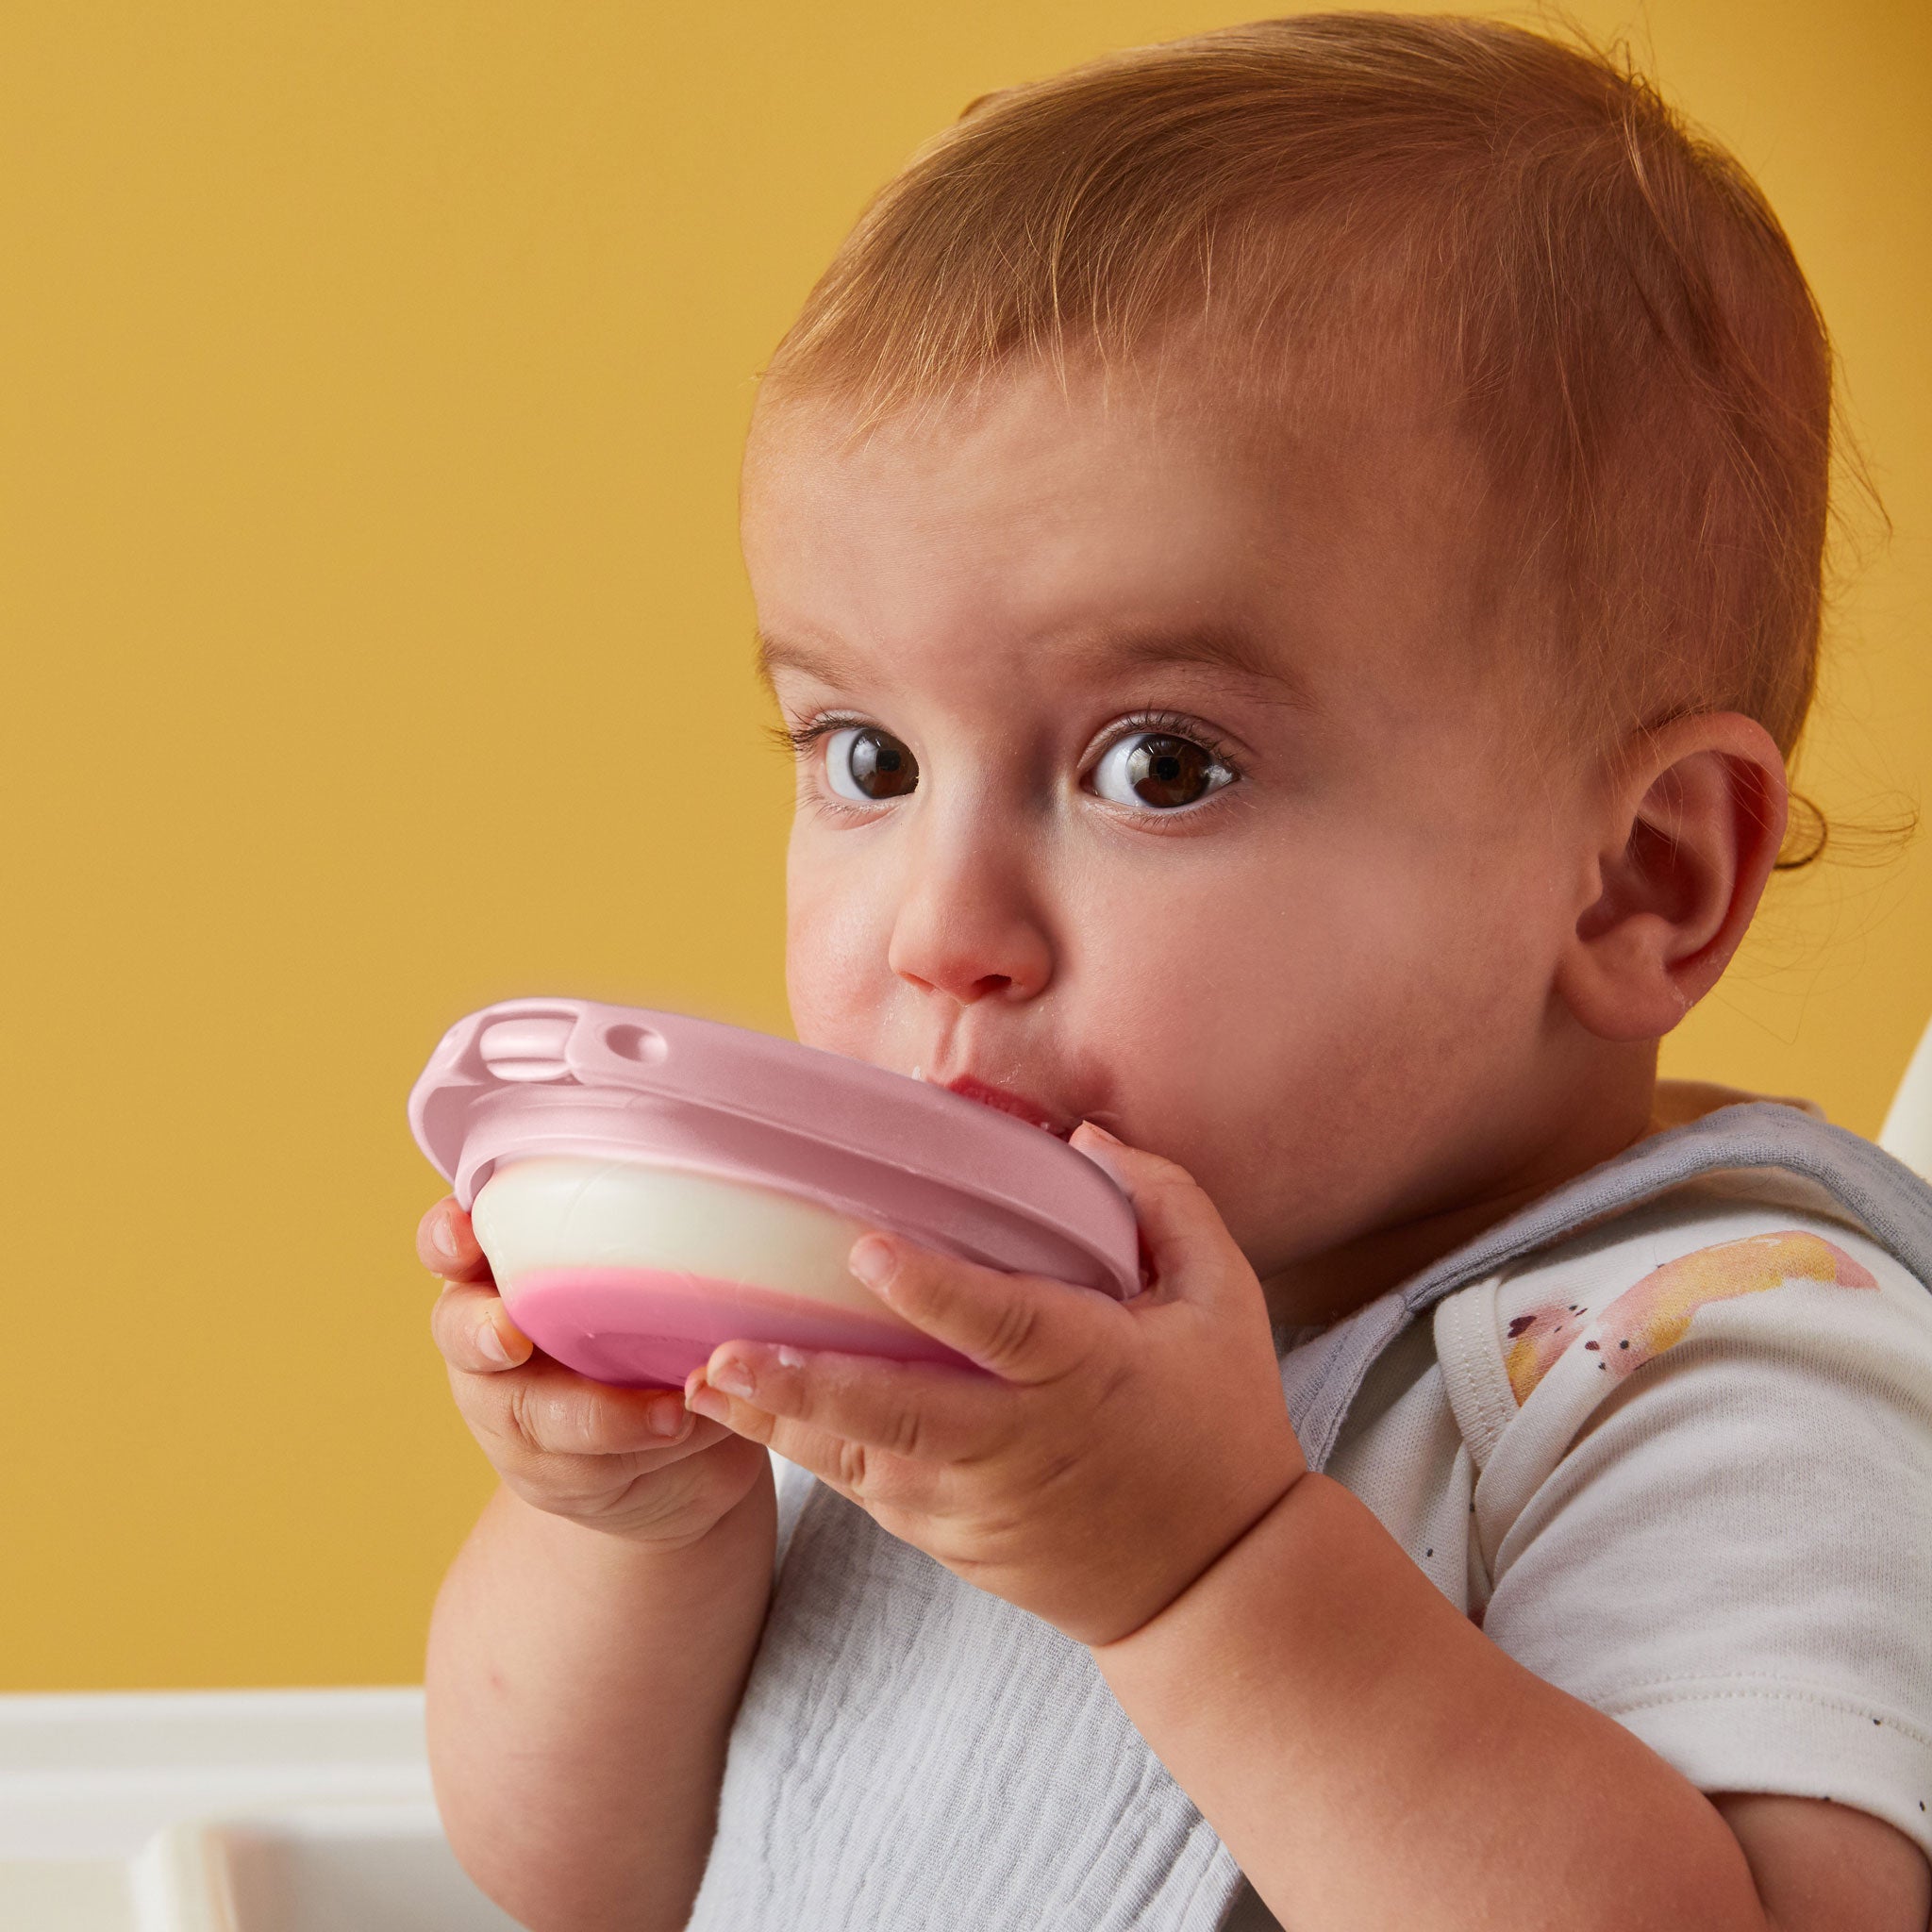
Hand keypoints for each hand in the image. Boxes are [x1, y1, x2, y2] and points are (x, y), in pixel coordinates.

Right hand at [417, 1198, 768, 1547]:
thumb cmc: (665, 1335)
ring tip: (672, 1412)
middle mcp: (492, 1338)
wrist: (680, 1448)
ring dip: (599, 1415)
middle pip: (459, 1331)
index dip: (445, 1237)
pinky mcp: (546, 1474)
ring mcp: (511, 1412)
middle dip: (480, 1332)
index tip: (464, 1234)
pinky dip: (639, 1451)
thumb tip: (732, 1227)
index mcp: (508, 1271)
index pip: (451, 1244)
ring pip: (528, 1415)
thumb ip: (665, 1254)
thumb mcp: (665, 1285)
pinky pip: (582, 1469)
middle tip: (512, 1337)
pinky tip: (687, 1432)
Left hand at [681, 1124, 1305, 1644]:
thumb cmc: (1219, 1423)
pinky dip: (812, 1453)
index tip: (865, 1252)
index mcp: (1087, 1370)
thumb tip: (1085, 1140)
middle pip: (898, 1410)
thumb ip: (1163, 1206)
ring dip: (779, 1423)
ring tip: (701, 1384)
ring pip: (860, 1460)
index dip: (934, 1290)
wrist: (1211, 1584)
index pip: (1004, 1326)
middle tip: (722, 1353)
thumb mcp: (1223, 1302)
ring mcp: (975, 1502)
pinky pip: (870, 1491)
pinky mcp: (950, 1539)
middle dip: (805, 1383)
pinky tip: (752, 1417)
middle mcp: (1019, 1441)